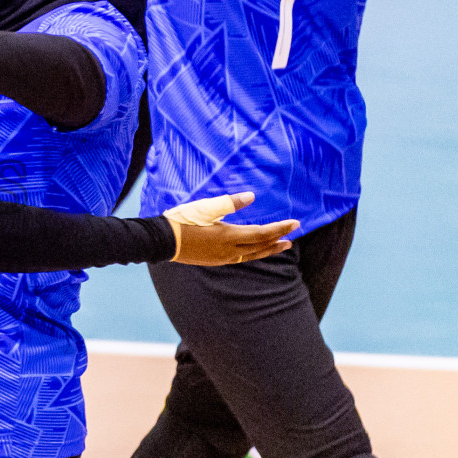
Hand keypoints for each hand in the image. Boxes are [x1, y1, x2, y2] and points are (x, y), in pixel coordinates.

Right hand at [163, 192, 299, 266]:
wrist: (162, 241)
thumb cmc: (182, 220)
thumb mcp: (206, 207)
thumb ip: (229, 203)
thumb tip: (251, 197)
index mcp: (228, 236)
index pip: (262, 233)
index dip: (280, 228)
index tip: (295, 223)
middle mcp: (229, 251)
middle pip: (260, 247)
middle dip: (278, 239)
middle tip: (293, 234)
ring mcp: (222, 258)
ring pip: (252, 255)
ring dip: (268, 249)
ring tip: (281, 245)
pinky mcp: (214, 260)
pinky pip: (241, 258)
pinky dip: (254, 253)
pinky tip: (253, 250)